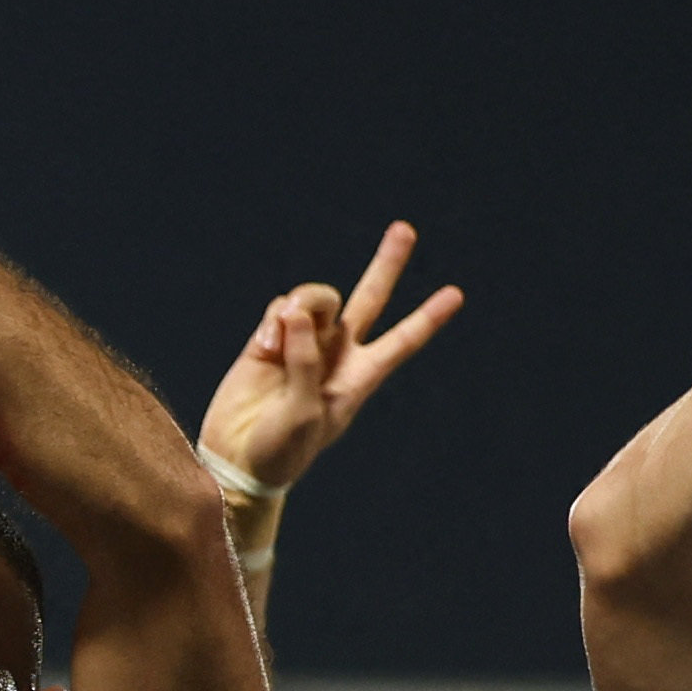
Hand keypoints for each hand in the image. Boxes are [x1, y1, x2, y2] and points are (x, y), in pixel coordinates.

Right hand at [196, 221, 464, 495]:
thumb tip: (295, 311)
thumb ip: (305, 360)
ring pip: (316, 298)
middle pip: (369, 299)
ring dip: (302, 304)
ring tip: (280, 332)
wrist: (236, 461)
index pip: (402, 341)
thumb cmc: (281, 450)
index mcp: (359, 377)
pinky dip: (274, 321)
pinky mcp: (267, 342)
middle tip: (404, 229)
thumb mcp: (305, 412)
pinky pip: (280, 309)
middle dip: (386, 265)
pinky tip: (264, 347)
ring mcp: (301, 344)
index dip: (428, 318)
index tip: (455, 295)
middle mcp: (335, 353)